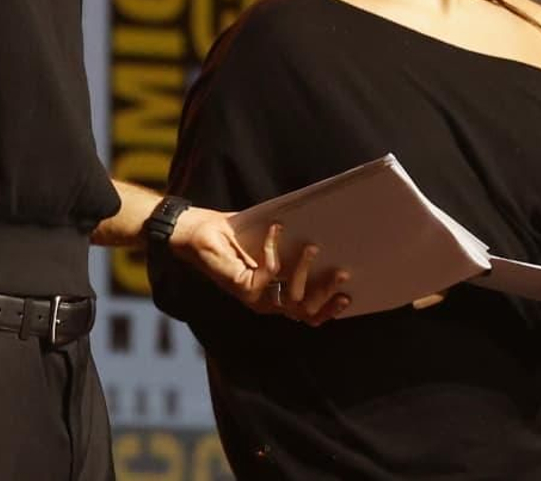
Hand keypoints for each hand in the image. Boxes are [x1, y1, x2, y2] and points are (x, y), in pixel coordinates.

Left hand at [171, 217, 348, 325]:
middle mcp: (264, 301)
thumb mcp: (263, 243)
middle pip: (304, 311)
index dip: (329, 310)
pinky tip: (277, 228)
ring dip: (306, 271)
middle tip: (342, 272)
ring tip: (313, 246)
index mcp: (272, 295)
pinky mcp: (242, 286)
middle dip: (327, 293)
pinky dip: (276, 249)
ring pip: (291, 296)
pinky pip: (270, 273)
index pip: (307, 313)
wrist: (191, 231)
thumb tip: (321, 233)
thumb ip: (287, 248)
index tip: (350, 296)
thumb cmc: (228, 235)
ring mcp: (253, 296)